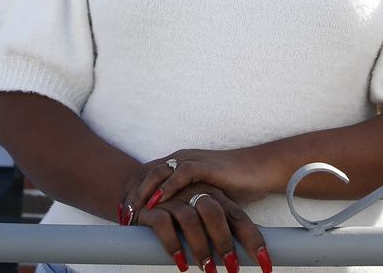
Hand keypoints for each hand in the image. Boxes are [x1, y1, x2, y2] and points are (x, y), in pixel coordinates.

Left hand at [129, 149, 276, 210]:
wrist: (259, 170)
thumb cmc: (235, 184)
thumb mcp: (204, 194)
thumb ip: (188, 202)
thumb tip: (175, 223)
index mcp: (178, 163)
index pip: (147, 176)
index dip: (133, 194)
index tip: (122, 214)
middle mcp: (181, 158)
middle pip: (146, 173)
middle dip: (132, 195)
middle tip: (122, 215)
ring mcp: (192, 160)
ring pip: (158, 173)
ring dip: (144, 193)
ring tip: (134, 212)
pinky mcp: (204, 165)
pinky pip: (180, 173)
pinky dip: (167, 188)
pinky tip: (157, 203)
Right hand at [133, 183, 271, 272]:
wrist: (139, 189)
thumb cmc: (178, 209)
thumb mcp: (203, 215)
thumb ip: (222, 230)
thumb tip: (244, 257)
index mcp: (214, 196)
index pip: (237, 216)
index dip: (252, 239)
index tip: (266, 264)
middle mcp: (194, 193)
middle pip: (214, 213)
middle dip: (225, 242)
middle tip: (232, 268)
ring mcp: (172, 199)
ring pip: (190, 220)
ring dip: (200, 247)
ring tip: (208, 270)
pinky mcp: (151, 208)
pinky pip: (163, 224)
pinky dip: (172, 244)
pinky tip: (181, 262)